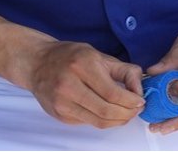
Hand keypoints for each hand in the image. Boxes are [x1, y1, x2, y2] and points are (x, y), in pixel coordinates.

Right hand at [22, 40, 145, 128]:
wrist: (37, 63)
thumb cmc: (69, 56)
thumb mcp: (98, 55)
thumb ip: (123, 70)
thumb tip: (140, 89)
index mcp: (82, 65)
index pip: (112, 93)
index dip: (131, 101)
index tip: (140, 101)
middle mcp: (69, 85)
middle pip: (106, 111)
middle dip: (127, 114)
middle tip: (136, 110)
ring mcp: (62, 102)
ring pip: (98, 122)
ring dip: (118, 121)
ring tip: (126, 113)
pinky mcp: (59, 115)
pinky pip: (88, 122)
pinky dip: (103, 120)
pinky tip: (108, 112)